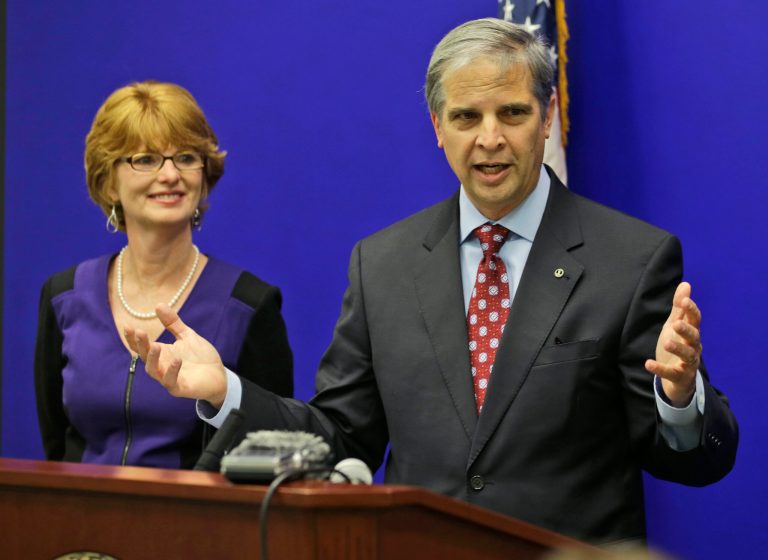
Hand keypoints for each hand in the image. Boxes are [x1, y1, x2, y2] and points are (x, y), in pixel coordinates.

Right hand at [124, 303, 227, 407]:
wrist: (219, 375)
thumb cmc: (201, 357)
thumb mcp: (186, 336)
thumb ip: (173, 323)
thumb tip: (158, 304)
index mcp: (161, 353)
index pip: (141, 346)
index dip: (132, 338)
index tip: (127, 326)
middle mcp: (161, 366)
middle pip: (144, 357)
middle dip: (140, 345)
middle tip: (139, 332)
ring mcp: (168, 378)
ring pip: (153, 371)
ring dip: (152, 359)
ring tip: (155, 346)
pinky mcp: (179, 388)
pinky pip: (171, 382)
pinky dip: (172, 372)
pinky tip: (177, 360)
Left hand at [645, 282, 701, 406]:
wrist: (679, 378)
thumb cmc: (678, 345)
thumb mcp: (675, 325)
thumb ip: (680, 308)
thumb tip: (686, 284)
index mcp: (692, 333)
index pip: (695, 320)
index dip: (691, 310)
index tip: (684, 300)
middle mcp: (694, 347)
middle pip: (694, 337)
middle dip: (686, 330)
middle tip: (676, 324)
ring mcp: (689, 363)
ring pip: (687, 355)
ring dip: (677, 348)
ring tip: (666, 342)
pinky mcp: (680, 376)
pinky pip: (671, 373)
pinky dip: (660, 369)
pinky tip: (648, 364)